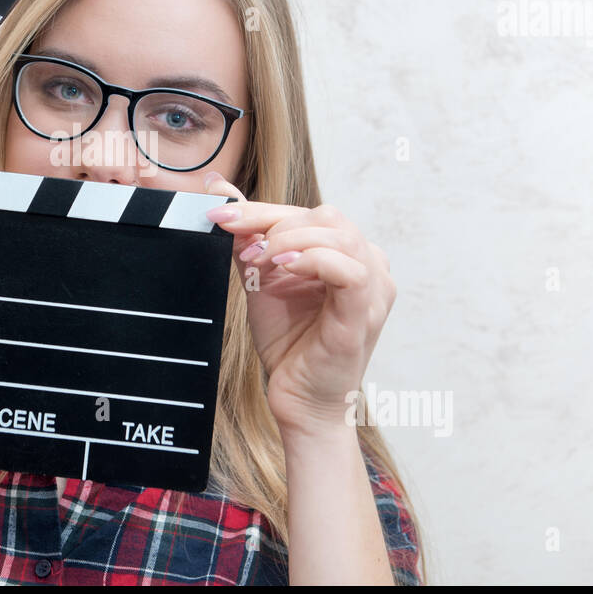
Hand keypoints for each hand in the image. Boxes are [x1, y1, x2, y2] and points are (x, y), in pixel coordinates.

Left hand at [203, 171, 395, 436]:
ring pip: (339, 234)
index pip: (310, 213)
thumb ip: (249, 238)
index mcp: (350, 253)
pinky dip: (312, 259)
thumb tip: (219, 193)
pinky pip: (348, 269)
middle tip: (241, 244)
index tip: (218, 213)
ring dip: (290, 239)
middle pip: (326, 216)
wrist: (299, 400)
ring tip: (258, 258)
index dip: (262, 209)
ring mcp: (373, 289)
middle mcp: (370, 265)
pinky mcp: (364, 313)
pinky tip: (282, 267)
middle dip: (274, 221)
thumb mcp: (262, 280)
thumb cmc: (289, 343)